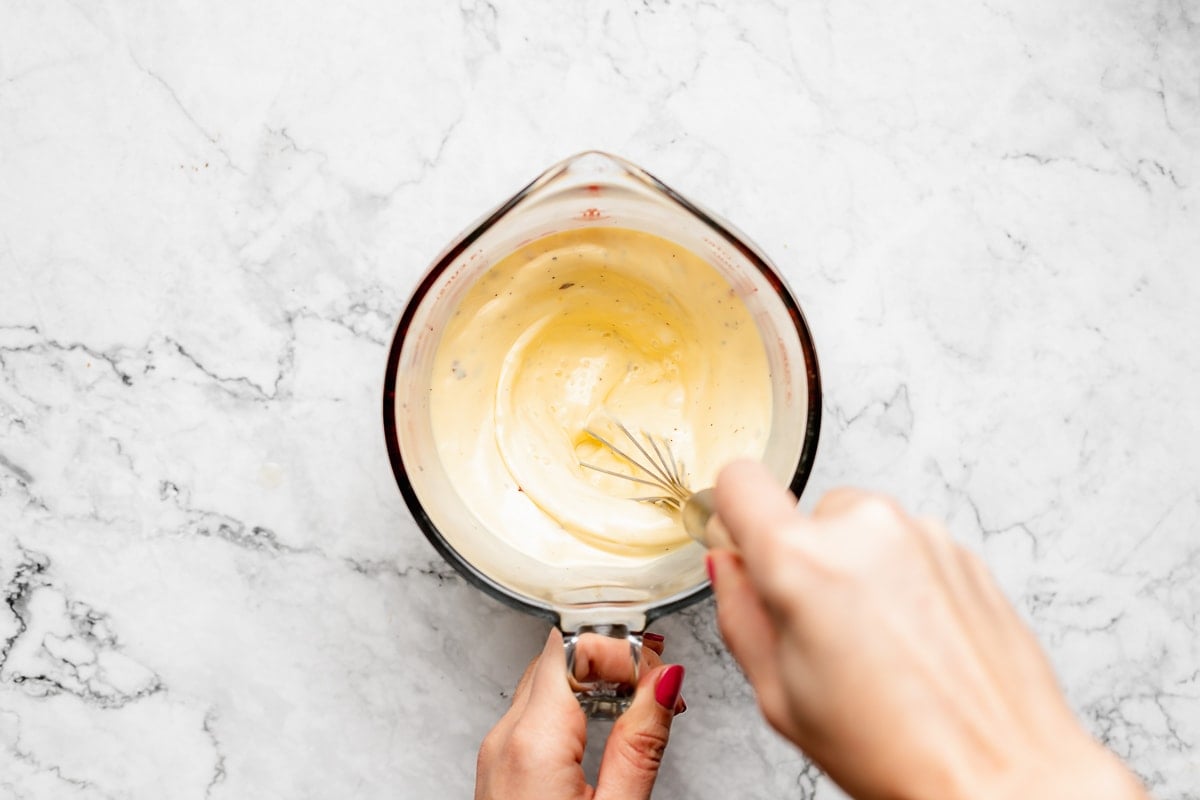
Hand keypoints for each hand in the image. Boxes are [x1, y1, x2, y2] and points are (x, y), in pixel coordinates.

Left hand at [475, 629, 685, 799]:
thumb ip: (640, 744)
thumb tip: (665, 680)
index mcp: (533, 743)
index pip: (573, 645)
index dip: (623, 649)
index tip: (658, 677)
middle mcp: (504, 738)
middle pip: (561, 657)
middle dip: (616, 661)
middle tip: (659, 691)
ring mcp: (497, 750)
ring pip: (549, 679)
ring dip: (598, 681)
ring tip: (642, 709)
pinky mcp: (499, 764)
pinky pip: (537, 710)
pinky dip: (576, 706)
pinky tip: (608, 726)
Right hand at [708, 460, 1146, 799]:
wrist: (1001, 775)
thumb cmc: (896, 751)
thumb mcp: (779, 696)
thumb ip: (739, 614)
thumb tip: (728, 568)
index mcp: (802, 561)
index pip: (739, 480)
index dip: (732, 514)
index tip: (741, 543)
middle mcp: (865, 528)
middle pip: (806, 514)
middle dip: (804, 561)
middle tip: (819, 629)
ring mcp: (922, 534)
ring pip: (859, 531)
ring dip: (856, 570)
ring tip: (875, 646)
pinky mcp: (963, 551)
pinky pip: (907, 548)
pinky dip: (900, 582)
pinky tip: (912, 644)